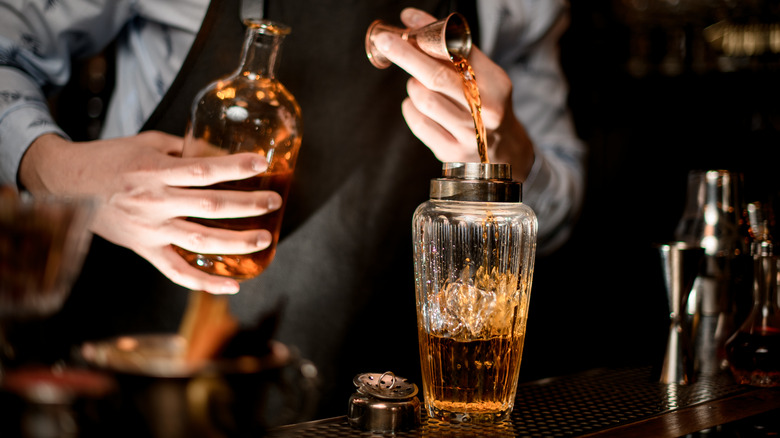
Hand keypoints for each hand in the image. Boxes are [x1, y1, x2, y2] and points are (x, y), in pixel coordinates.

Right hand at [20, 132, 282, 293]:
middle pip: (209, 207)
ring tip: (264, 239)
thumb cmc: (111, 159)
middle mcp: (155, 203)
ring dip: (236, 243)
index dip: (234, 167)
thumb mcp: (148, 143)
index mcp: (155, 172)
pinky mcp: (145, 249)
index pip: (203, 170)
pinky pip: (176, 272)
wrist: (67, 183)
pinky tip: (232, 287)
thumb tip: (220, 154)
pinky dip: (204, 283)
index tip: (261, 163)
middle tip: (274, 202)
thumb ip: (184, 150)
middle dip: (247, 205)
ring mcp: (150, 230)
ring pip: (199, 242)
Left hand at [373, 8, 535, 179]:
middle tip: (385, 42)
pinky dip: (411, 108)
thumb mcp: (480, 74)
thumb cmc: (485, 104)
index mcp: (496, 84)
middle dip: (406, 56)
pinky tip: (417, 105)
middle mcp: (486, 110)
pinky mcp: (452, 152)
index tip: (407, 24)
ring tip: (419, 84)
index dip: (429, 37)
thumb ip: (449, 47)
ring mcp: (469, 134)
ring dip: (413, 86)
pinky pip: (419, 123)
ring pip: (424, 100)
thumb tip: (410, 20)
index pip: (459, 53)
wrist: (504, 151)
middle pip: (436, 77)